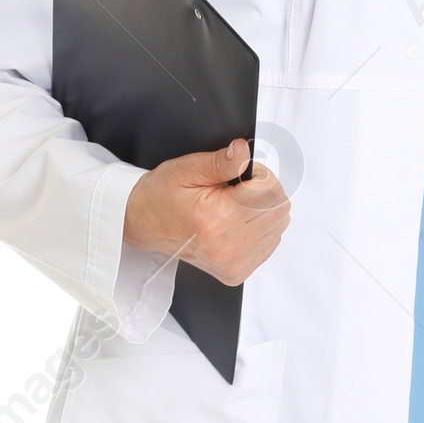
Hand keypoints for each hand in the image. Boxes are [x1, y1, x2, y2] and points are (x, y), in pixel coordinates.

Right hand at [122, 139, 290, 285]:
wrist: (145, 224)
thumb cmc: (163, 196)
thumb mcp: (188, 169)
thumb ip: (221, 162)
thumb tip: (243, 151)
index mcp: (218, 220)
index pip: (270, 190)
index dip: (258, 175)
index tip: (240, 176)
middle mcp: (228, 247)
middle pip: (279, 208)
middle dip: (263, 192)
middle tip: (235, 190)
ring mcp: (234, 263)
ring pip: (278, 225)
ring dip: (262, 211)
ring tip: (233, 206)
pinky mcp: (237, 271)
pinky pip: (270, 243)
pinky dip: (259, 228)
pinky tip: (235, 222)